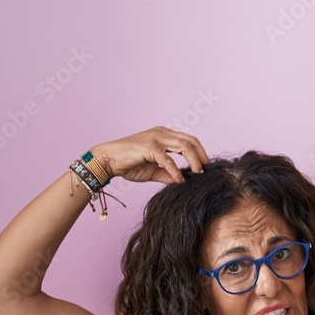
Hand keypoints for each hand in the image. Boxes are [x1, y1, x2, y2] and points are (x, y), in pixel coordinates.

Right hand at [88, 126, 208, 184]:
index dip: (200, 152)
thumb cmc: (128, 164)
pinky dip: (176, 171)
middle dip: (202, 156)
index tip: (206, 166)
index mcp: (164, 135)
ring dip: (194, 161)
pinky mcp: (149, 147)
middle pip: (191, 141)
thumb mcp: (154, 171)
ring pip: (184, 147)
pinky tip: (179, 180)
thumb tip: (184, 181)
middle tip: (206, 170)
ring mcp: (156, 138)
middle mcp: (162, 133)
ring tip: (198, 174)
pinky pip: (168, 160)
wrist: (108, 160)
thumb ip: (168, 174)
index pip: (189, 140)